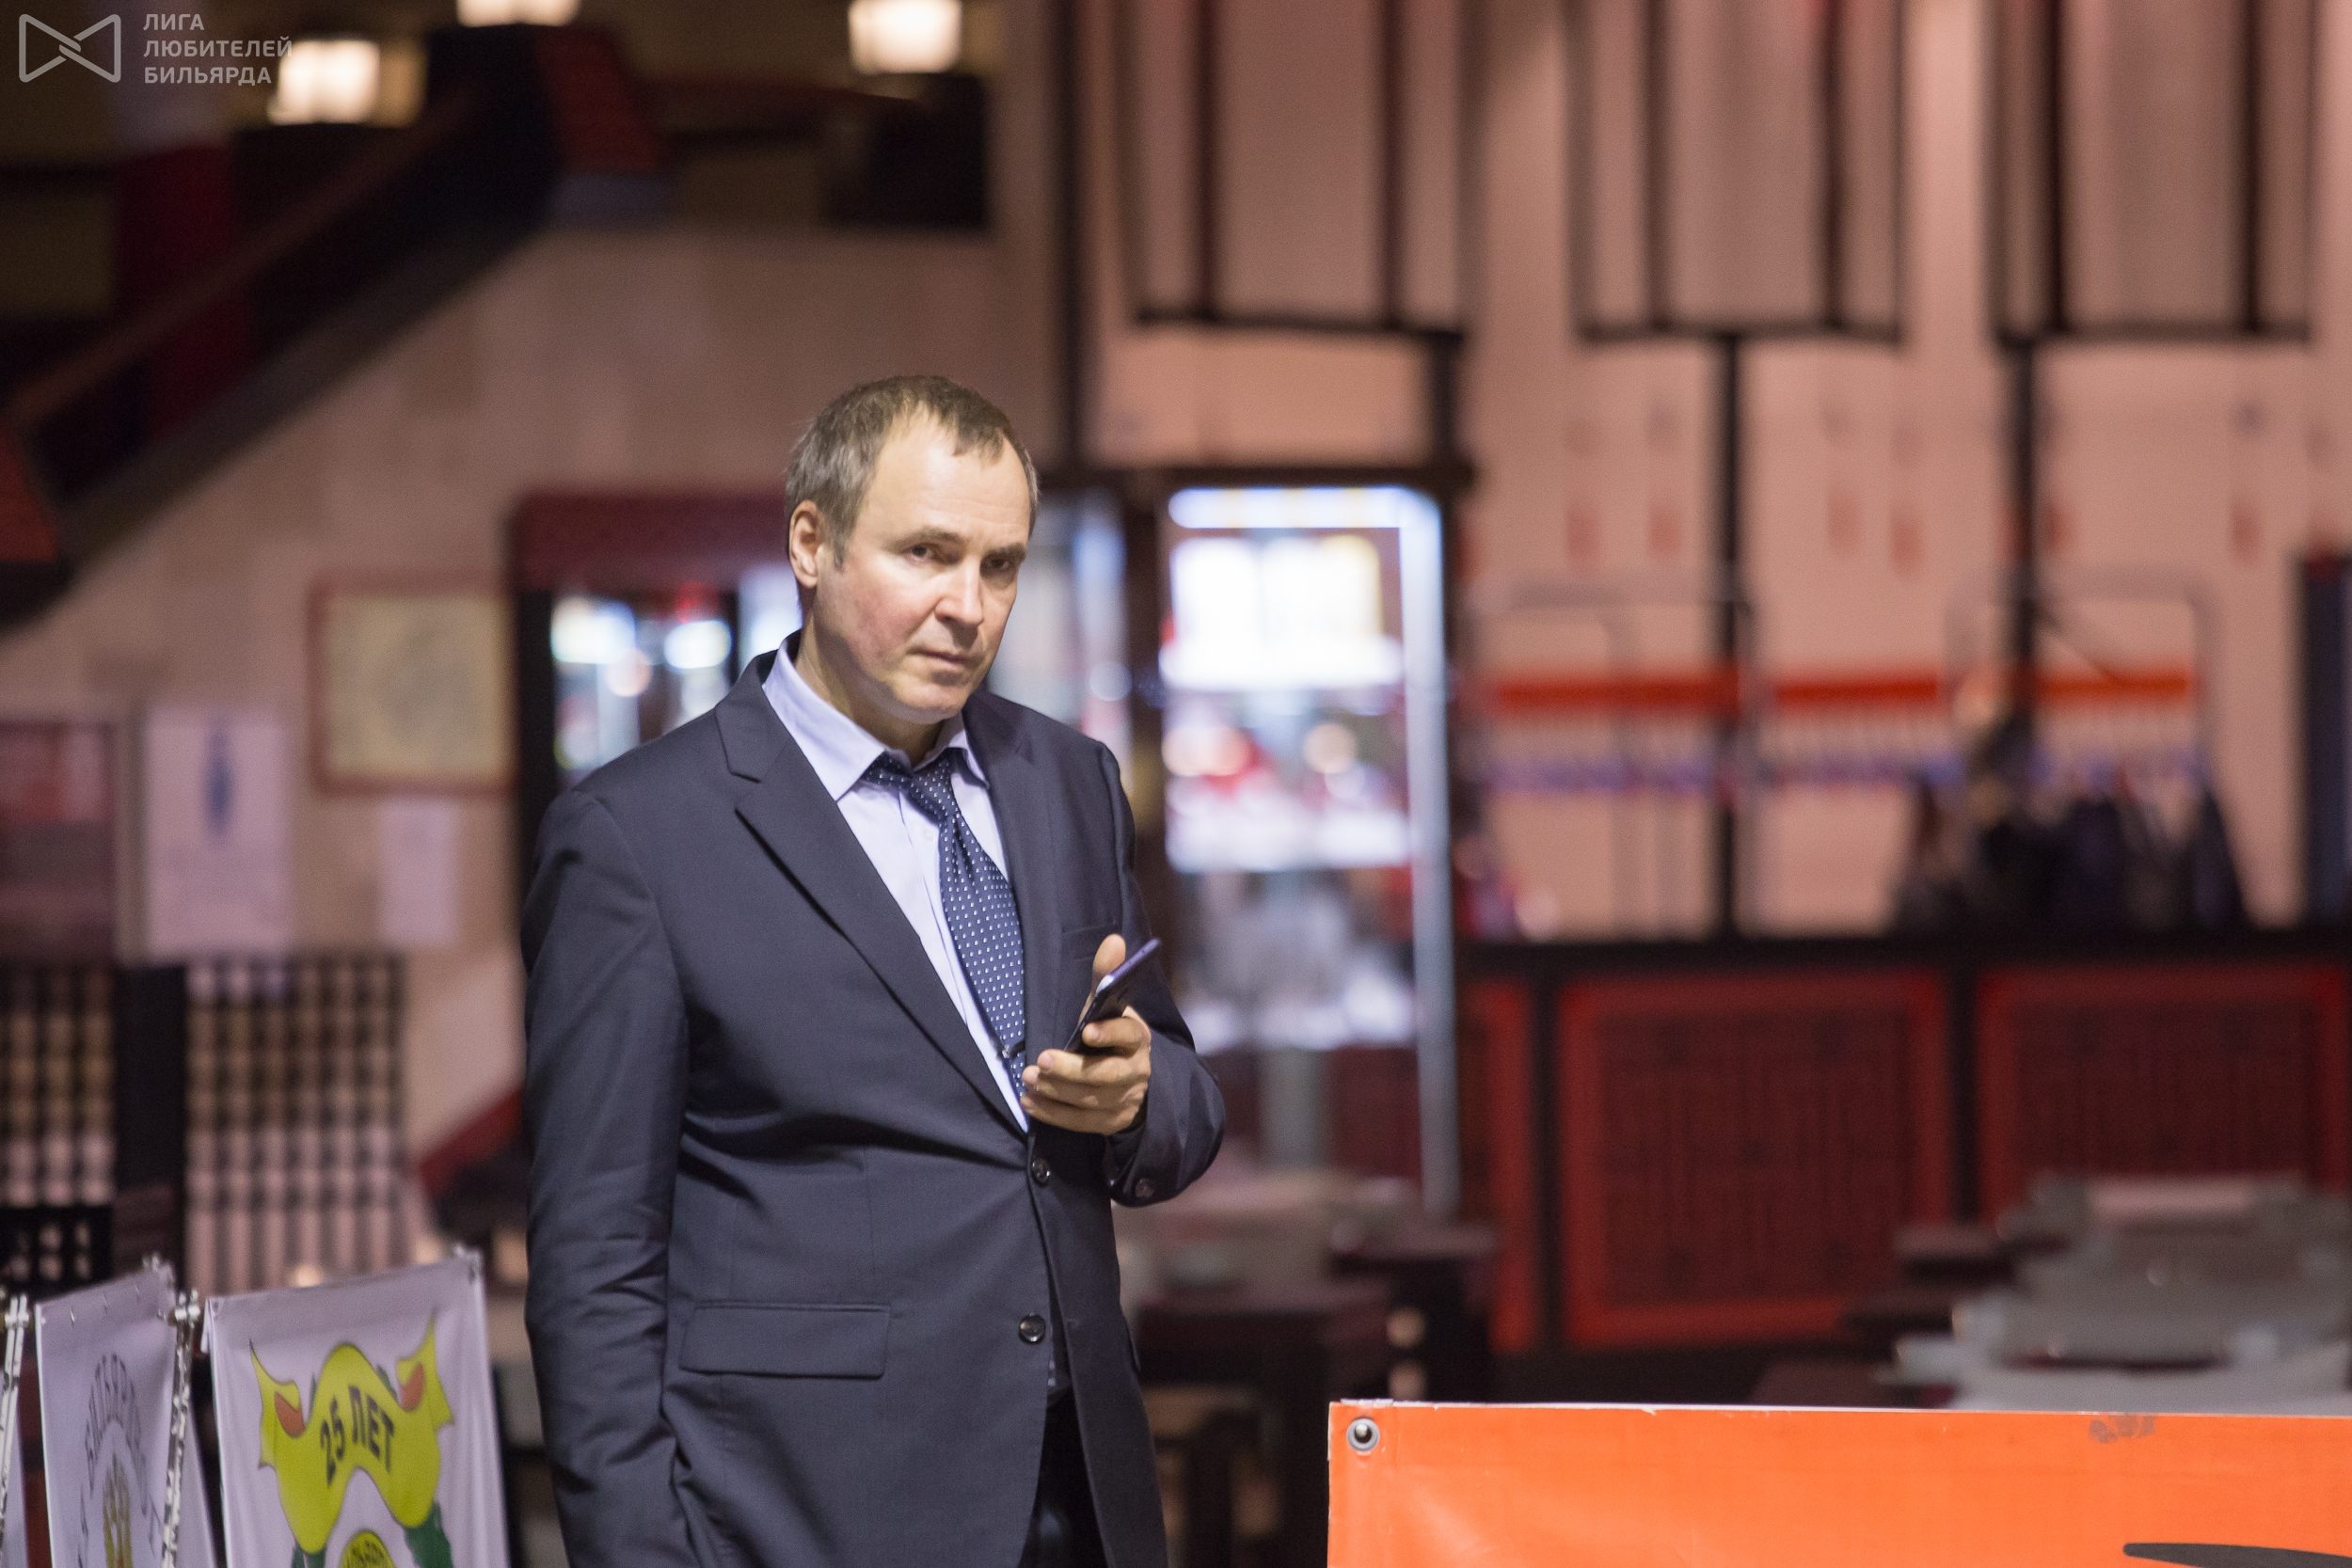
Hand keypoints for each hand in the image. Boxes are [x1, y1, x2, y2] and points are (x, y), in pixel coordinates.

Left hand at [1021, 933, 1151, 1135]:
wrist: (1130, 1080)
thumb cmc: (1110, 1035)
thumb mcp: (1109, 1006)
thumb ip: (1107, 975)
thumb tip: (1113, 940)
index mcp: (1137, 1039)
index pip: (1129, 1036)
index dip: (1110, 1034)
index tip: (1086, 1030)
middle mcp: (1136, 1072)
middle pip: (1106, 1076)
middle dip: (1072, 1070)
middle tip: (1040, 1060)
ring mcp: (1124, 1101)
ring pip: (1090, 1100)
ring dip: (1057, 1090)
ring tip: (1028, 1078)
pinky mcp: (1109, 1122)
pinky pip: (1080, 1122)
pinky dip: (1053, 1113)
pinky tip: (1029, 1101)